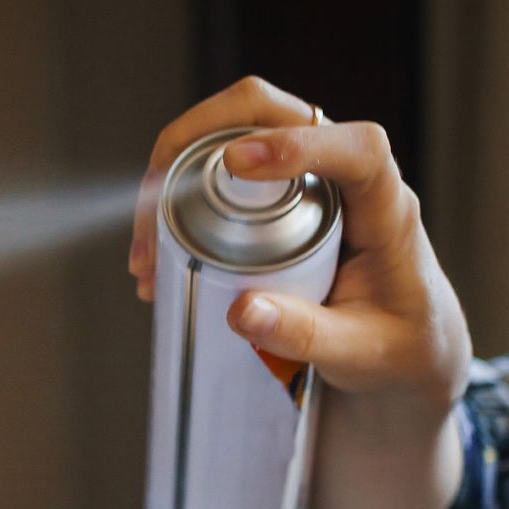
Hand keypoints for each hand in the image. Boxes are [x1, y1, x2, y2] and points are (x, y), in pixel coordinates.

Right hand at [129, 76, 469, 423]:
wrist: (404, 352)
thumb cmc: (398, 347)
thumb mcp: (359, 352)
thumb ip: (305, 333)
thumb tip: (240, 310)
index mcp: (384, 206)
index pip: (355, 146)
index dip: (295, 143)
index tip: (237, 164)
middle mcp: (342, 176)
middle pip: (271, 112)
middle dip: (199, 138)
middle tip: (153, 200)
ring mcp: (304, 182)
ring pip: (233, 136)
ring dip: (176, 174)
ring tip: (147, 251)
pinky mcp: (274, 201)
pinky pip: (219, 175)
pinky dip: (177, 201)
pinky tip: (157, 258)